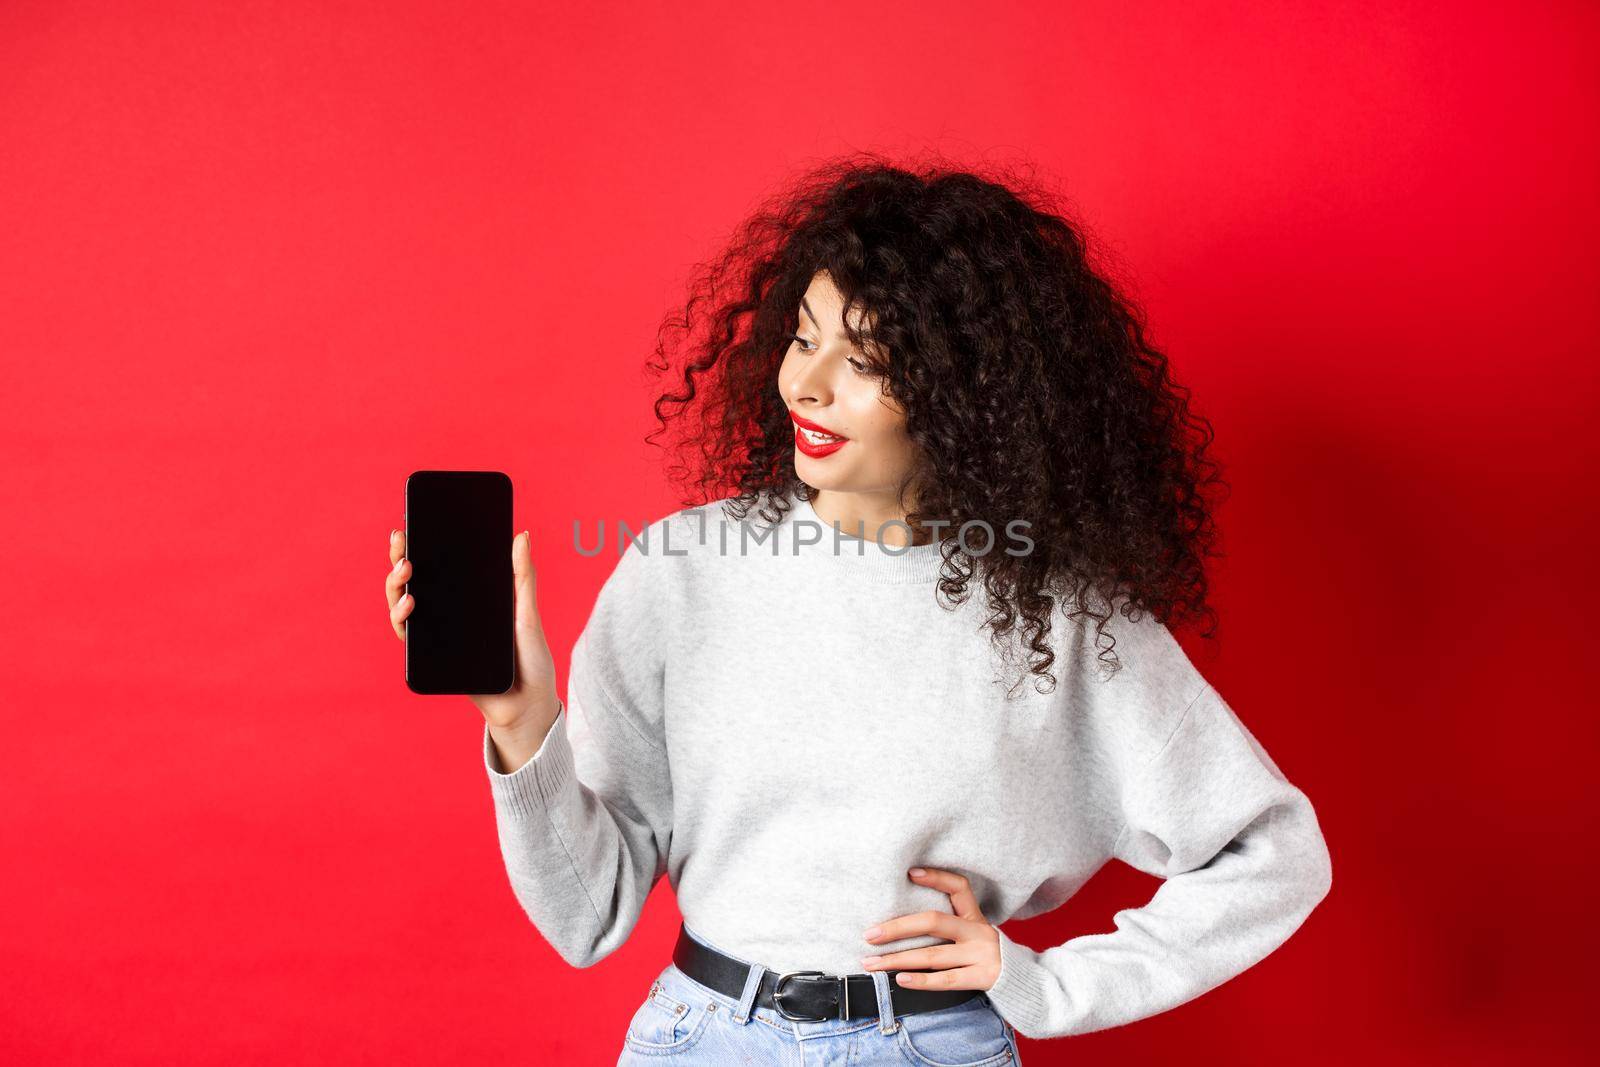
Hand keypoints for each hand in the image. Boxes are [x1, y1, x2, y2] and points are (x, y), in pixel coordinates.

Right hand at [385, 526, 559, 729]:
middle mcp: (451, 614)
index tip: (412, 526)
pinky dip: (402, 619)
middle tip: (402, 544)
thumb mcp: (528, 615)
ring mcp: (440, 636)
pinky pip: (410, 637)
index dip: (422, 547)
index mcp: (472, 599)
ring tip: (406, 572)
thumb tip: (520, 534)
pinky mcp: (433, 658)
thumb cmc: (531, 661)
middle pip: (416, 583)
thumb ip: (523, 577)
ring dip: (396, 587)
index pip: (441, 568)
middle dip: (401, 560)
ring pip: (404, 606)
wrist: (526, 706)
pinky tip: (409, 605)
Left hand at [859, 867, 1001, 990]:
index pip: (959, 887)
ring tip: (871, 962)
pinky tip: (899, 979)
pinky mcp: (983, 977)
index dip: (936, 877)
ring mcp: (982, 954)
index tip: (910, 872)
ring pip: (932, 955)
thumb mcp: (974, 933)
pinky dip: (921, 981)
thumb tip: (900, 921)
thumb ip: (949, 925)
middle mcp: (979, 931)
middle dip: (897, 927)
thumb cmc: (985, 955)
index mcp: (975, 917)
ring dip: (897, 959)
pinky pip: (946, 980)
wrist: (1023, 983)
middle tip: (870, 934)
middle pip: (934, 921)